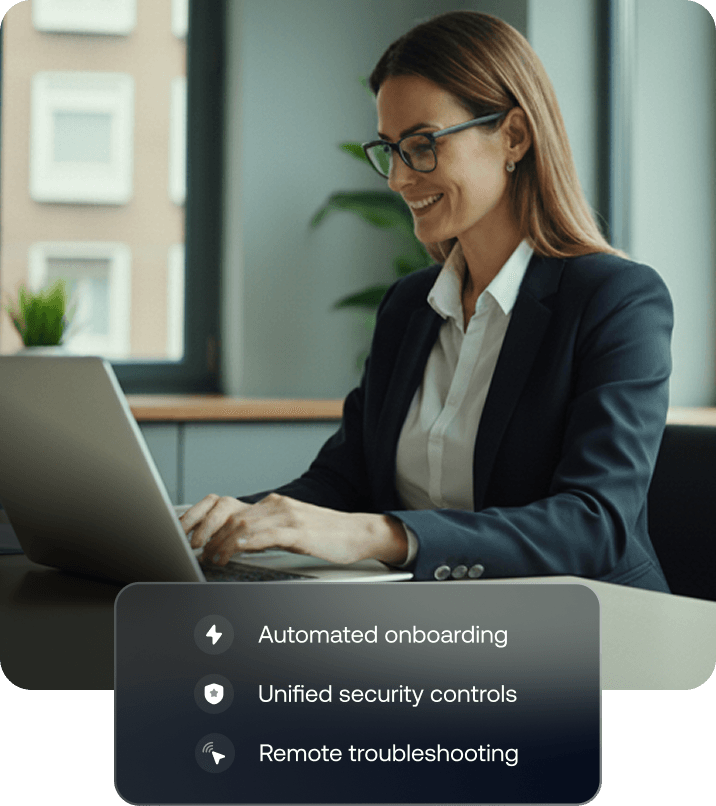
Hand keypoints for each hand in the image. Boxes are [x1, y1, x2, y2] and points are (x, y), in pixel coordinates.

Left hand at [180, 492, 407, 566]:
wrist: (358, 532)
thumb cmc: (326, 535)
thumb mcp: (290, 530)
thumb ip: (265, 532)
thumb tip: (237, 544)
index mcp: (273, 504)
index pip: (230, 508)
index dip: (206, 521)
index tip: (193, 538)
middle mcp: (276, 505)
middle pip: (230, 516)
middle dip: (208, 535)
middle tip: (197, 552)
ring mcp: (287, 515)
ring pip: (242, 525)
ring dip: (221, 543)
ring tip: (212, 558)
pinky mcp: (298, 530)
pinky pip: (263, 534)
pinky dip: (242, 544)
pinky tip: (232, 552)